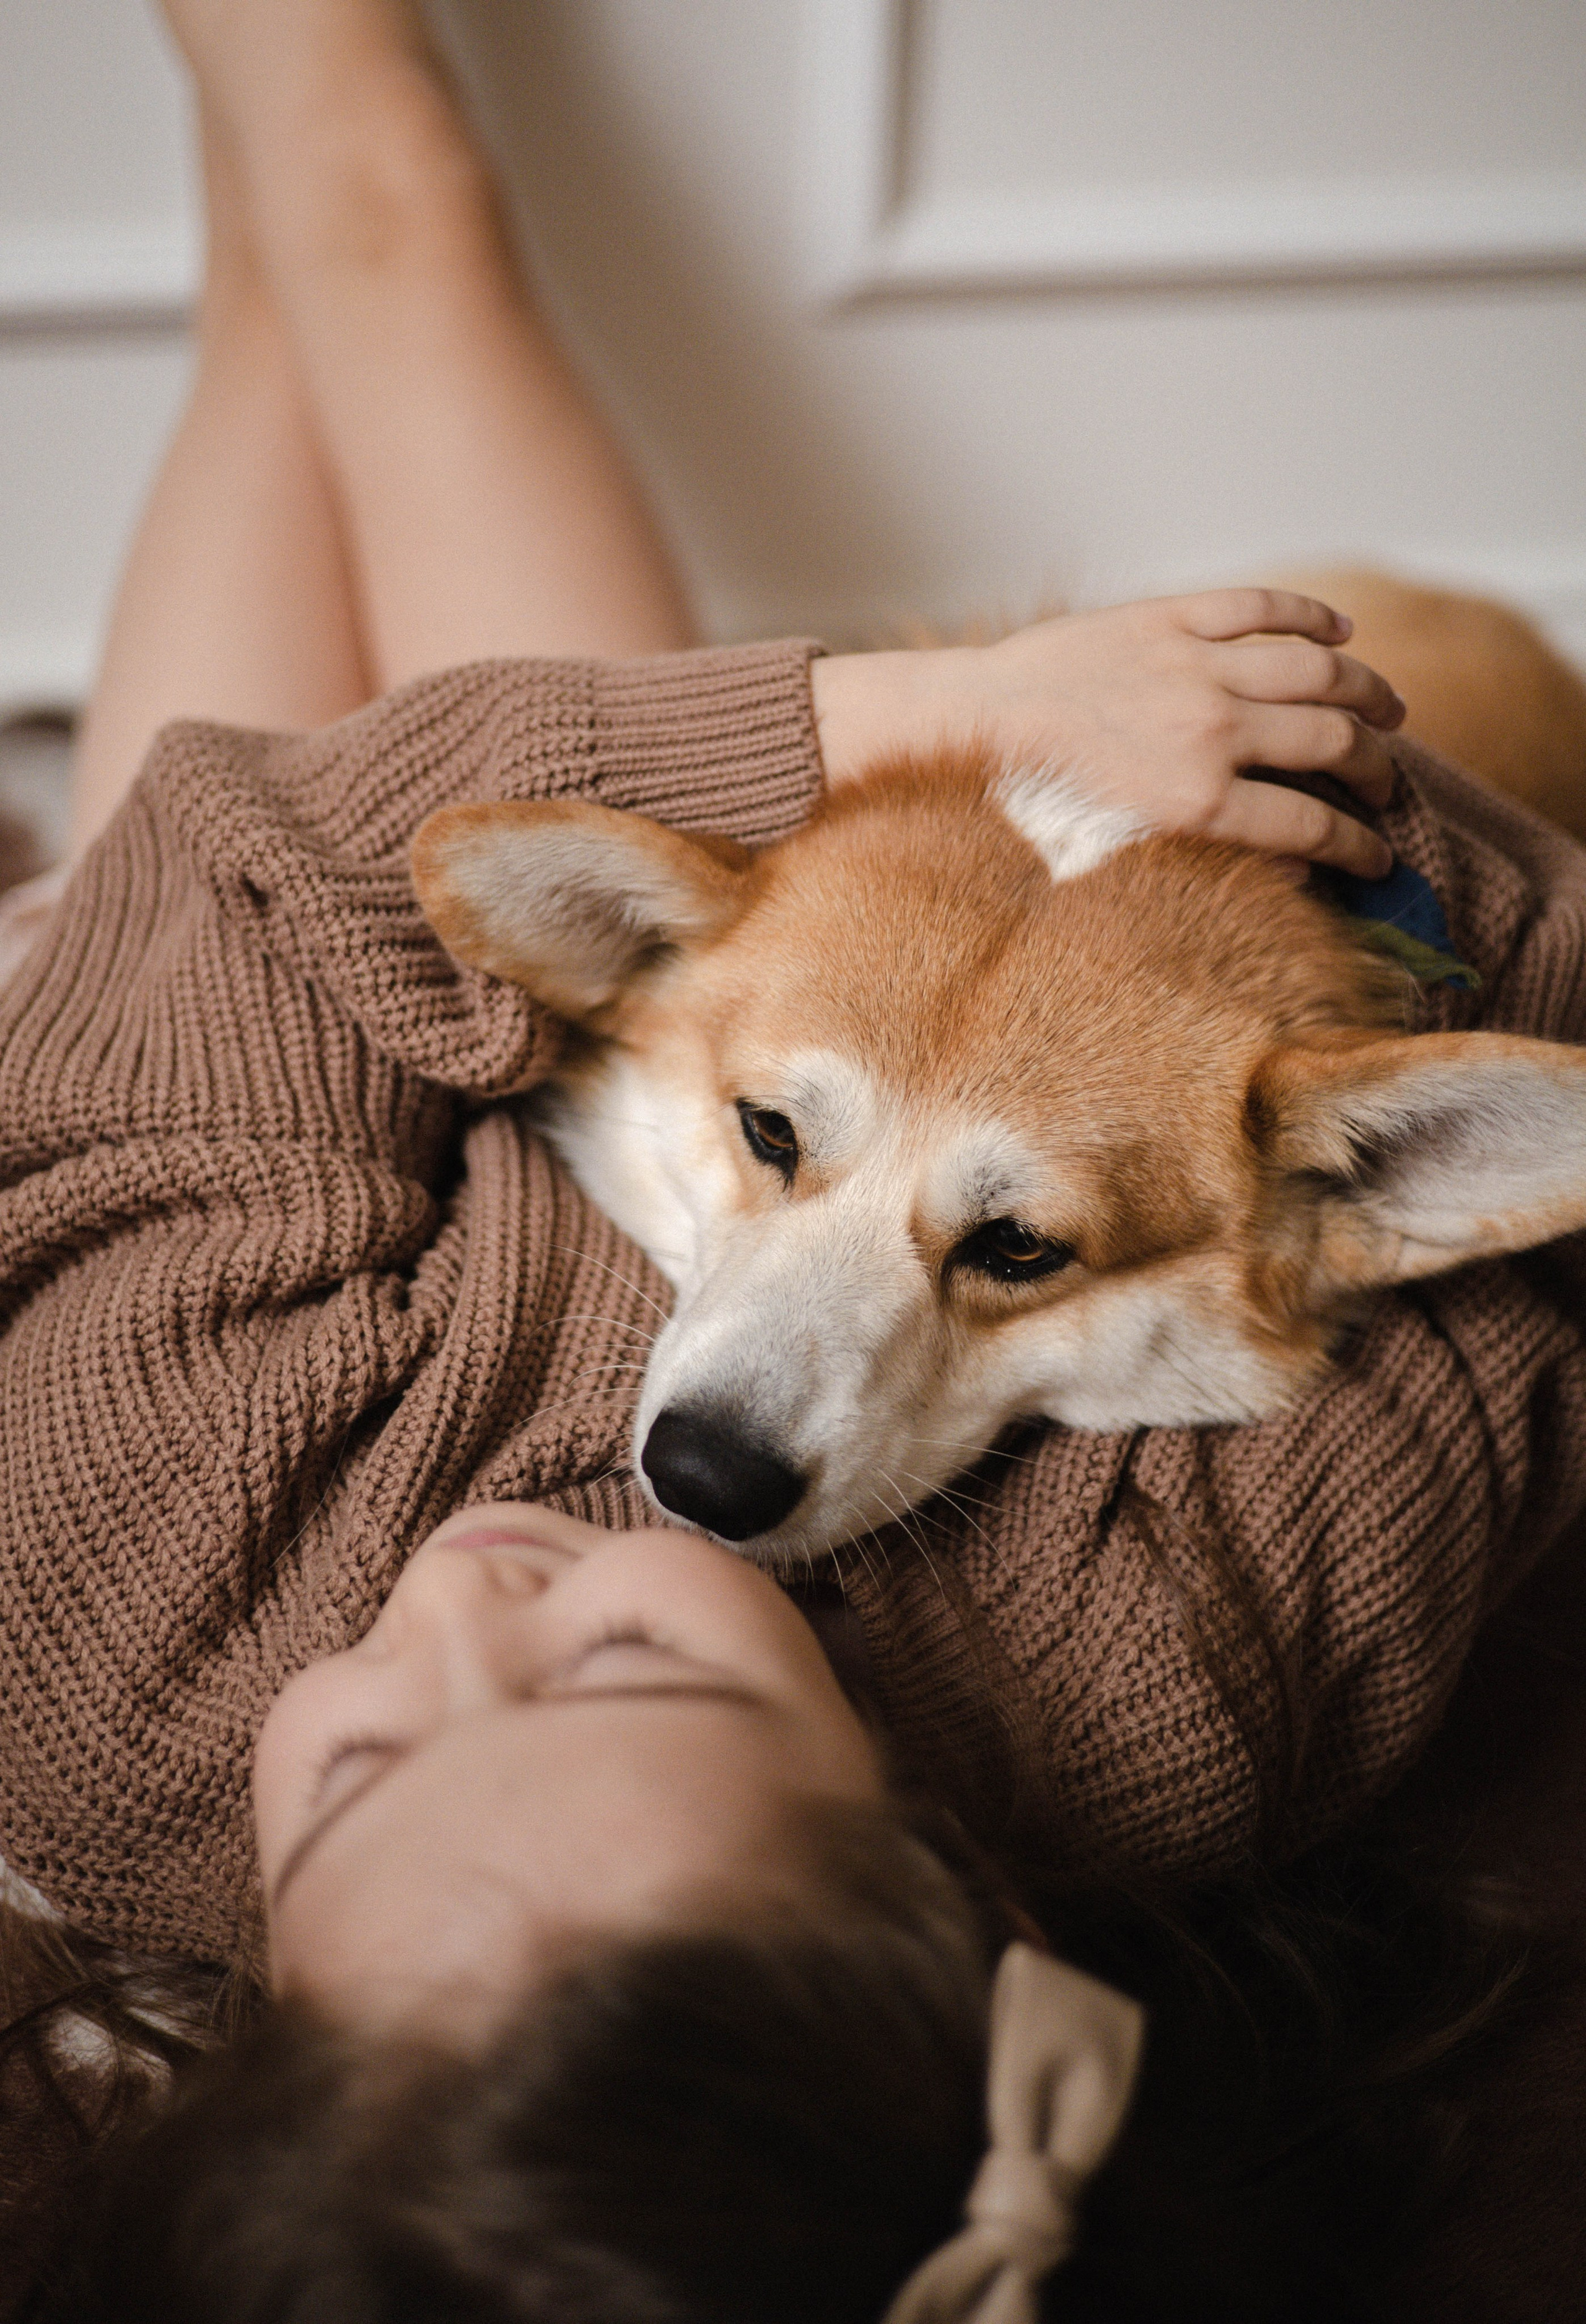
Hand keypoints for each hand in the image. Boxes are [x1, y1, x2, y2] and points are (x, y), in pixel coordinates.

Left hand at [809, 590, 1404, 877]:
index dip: (1361, 845)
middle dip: (1376, 766)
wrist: (970, 725)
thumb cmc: (1033, 803)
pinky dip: (1312, 618)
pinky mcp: (1170, 618)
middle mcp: (1208, 733)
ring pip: (1317, 670)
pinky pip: (1263, 609)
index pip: (1314, 827)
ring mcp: (1193, 667)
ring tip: (1388, 708)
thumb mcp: (1114, 856)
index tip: (1380, 854)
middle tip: (1387, 778)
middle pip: (1332, 742)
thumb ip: (1200, 862)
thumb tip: (1284, 878)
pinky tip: (1339, 634)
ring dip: (1367, 689)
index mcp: (1195, 804)